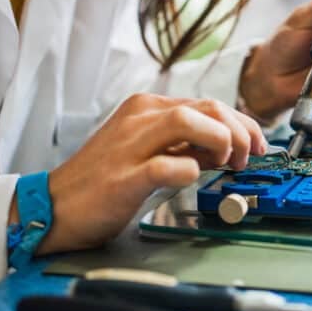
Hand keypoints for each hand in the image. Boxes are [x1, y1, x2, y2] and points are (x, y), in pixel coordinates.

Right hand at [11, 95, 267, 254]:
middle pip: (207, 107)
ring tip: (226, 163)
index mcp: (148, 108)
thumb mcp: (150, 151)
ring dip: (221, 141)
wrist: (54, 206)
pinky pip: (164, 165)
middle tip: (247, 158)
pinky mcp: (122, 176)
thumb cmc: (103, 180)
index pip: (209, 103)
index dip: (242, 123)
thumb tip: (225, 146)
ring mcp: (130, 145)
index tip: (257, 144)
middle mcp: (140, 118)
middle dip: (240, 131)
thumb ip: (185, 144)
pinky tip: (192, 177)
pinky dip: (186, 170)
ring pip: (188, 121)